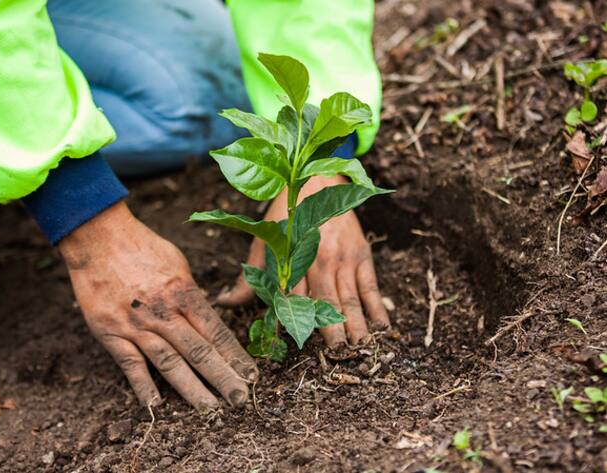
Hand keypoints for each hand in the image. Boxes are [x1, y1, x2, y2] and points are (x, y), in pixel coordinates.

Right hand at [59, 202, 257, 408]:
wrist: (97, 238)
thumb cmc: (142, 247)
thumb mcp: (178, 264)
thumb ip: (191, 294)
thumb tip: (207, 316)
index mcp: (184, 293)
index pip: (216, 332)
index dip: (235, 356)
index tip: (251, 375)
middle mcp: (164, 312)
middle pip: (199, 351)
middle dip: (223, 378)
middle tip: (240, 400)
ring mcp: (137, 325)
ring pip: (169, 363)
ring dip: (191, 389)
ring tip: (210, 409)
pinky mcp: (111, 332)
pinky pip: (130, 364)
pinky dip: (143, 385)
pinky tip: (155, 405)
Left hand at [218, 175, 389, 346]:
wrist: (315, 179)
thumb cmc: (284, 217)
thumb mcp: (263, 244)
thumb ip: (248, 278)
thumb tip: (224, 303)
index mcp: (292, 260)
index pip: (293, 298)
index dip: (297, 322)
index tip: (300, 344)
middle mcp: (319, 260)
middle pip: (326, 301)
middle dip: (333, 329)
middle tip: (339, 354)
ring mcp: (343, 258)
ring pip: (351, 297)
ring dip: (357, 323)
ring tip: (361, 347)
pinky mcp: (361, 254)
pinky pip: (371, 285)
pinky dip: (377, 306)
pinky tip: (382, 326)